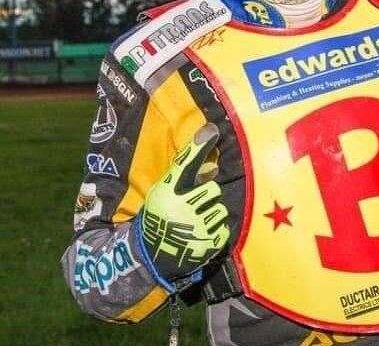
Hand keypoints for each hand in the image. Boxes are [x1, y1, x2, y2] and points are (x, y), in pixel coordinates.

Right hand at [138, 123, 229, 281]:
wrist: (146, 258)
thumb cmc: (157, 218)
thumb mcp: (164, 195)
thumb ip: (187, 179)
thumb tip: (214, 167)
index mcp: (167, 192)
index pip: (187, 164)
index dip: (200, 146)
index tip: (213, 129)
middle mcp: (179, 208)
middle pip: (213, 188)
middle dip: (207, 197)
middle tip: (193, 207)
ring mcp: (193, 228)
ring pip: (220, 210)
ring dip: (212, 216)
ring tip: (194, 224)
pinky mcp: (205, 246)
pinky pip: (223, 230)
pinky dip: (215, 234)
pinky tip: (200, 238)